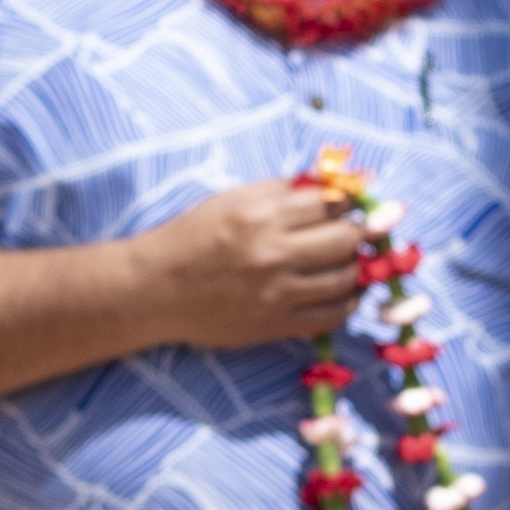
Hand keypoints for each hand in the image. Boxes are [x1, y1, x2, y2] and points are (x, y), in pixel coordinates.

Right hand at [133, 174, 375, 351]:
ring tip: (344, 263)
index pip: (332, 201)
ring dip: (353, 268)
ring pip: (346, 277)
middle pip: (347, 238)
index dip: (348, 201)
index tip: (348, 205)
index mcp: (261, 214)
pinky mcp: (276, 324)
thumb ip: (282, 191)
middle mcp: (272, 252)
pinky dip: (345, 302)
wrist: (155, 289)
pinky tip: (339, 292)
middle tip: (349, 234)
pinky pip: (332, 315)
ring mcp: (277, 292)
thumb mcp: (232, 200)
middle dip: (354, 233)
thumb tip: (333, 185)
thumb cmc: (192, 238)